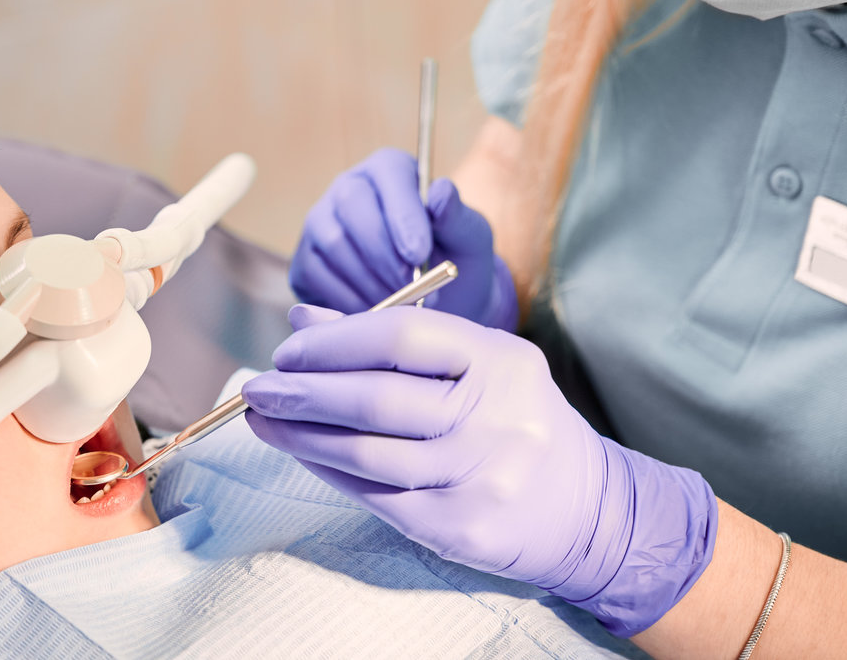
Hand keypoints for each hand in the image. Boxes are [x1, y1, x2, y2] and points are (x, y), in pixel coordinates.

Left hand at [242, 305, 717, 636]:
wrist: (587, 508)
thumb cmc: (515, 418)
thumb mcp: (477, 361)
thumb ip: (395, 336)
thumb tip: (304, 319)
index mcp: (500, 360)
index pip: (402, 337)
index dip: (335, 340)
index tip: (289, 347)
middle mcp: (494, 417)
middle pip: (377, 399)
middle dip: (304, 391)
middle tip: (259, 386)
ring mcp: (478, 477)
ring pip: (368, 454)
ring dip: (302, 436)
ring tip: (264, 420)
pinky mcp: (459, 527)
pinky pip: (376, 496)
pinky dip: (328, 471)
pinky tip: (302, 453)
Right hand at [289, 148, 516, 330]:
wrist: (434, 302)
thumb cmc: (454, 261)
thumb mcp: (469, 239)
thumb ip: (457, 216)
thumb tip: (440, 192)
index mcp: (391, 170)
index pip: (389, 173)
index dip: (402, 213)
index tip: (419, 253)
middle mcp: (349, 188)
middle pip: (352, 205)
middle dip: (383, 252)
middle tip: (411, 287)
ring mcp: (321, 224)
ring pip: (334, 245)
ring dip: (370, 281)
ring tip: (403, 303)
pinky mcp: (305, 262)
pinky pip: (317, 277)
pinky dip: (349, 300)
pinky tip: (377, 312)